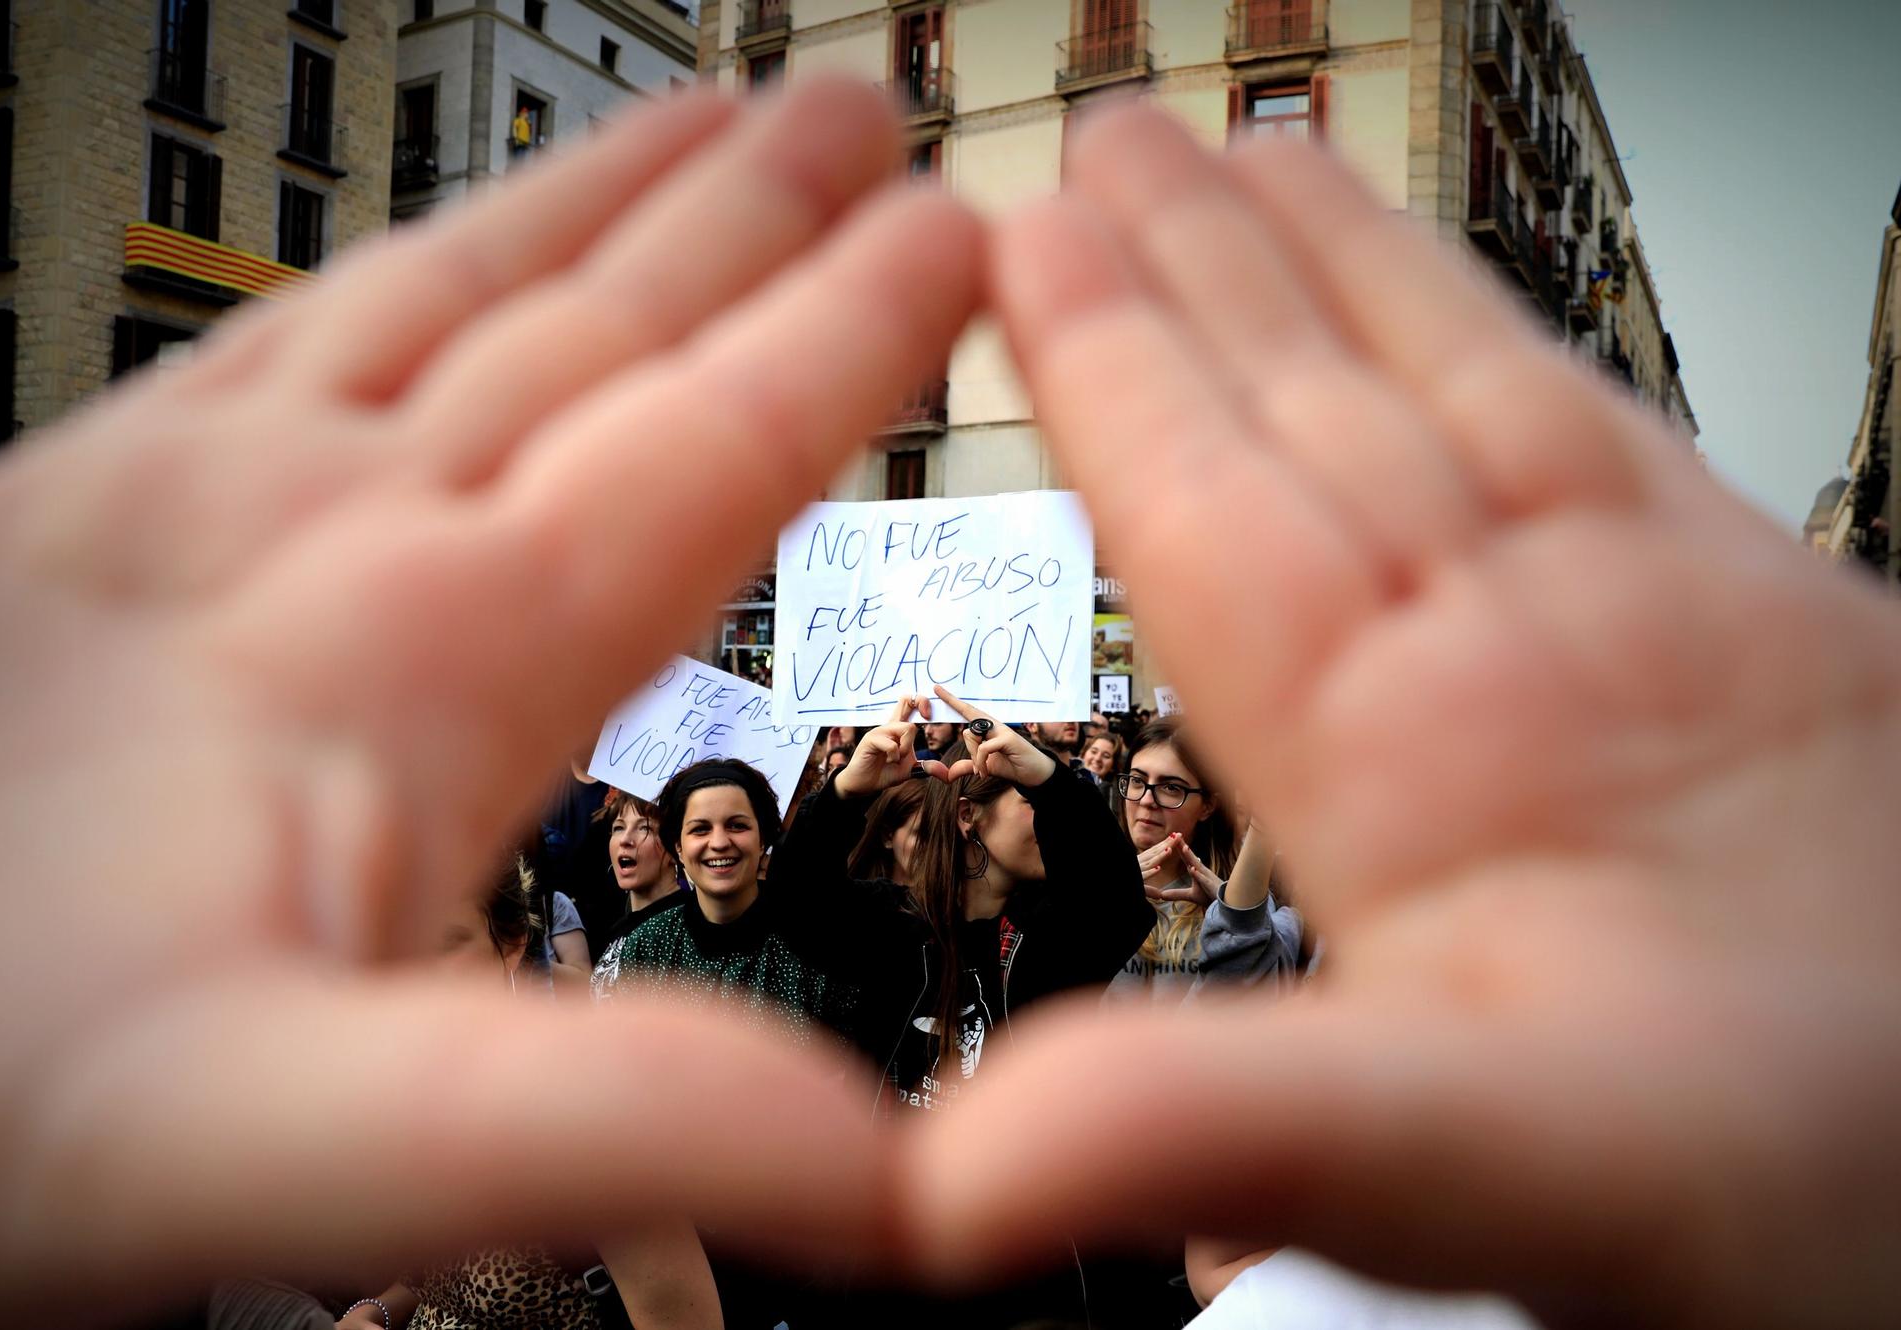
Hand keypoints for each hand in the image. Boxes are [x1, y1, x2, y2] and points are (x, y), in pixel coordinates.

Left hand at [0, 83, 981, 1318]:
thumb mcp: (286, 1157)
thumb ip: (591, 1120)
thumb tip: (882, 1168)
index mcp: (418, 655)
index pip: (699, 448)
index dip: (850, 342)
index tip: (960, 241)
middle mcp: (311, 525)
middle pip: (591, 331)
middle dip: (756, 221)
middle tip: (865, 111)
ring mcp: (185, 491)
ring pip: (446, 297)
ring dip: (600, 206)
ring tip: (704, 119)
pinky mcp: (80, 502)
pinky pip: (289, 326)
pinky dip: (408, 263)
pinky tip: (425, 262)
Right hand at [832, 695, 931, 797]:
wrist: (864, 785)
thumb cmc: (884, 772)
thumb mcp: (911, 770)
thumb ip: (927, 767)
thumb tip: (947, 774)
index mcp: (898, 729)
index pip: (910, 705)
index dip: (923, 702)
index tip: (930, 715)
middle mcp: (890, 726)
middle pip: (906, 700)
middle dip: (921, 702)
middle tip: (928, 716)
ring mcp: (879, 731)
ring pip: (906, 728)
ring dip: (906, 747)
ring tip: (897, 759)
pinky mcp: (870, 740)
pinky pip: (891, 744)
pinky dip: (895, 756)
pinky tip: (888, 762)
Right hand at [910, 105, 1900, 1325]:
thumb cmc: (1771, 1201)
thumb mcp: (1462, 1172)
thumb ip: (1217, 1119)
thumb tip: (959, 1165)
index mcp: (1420, 747)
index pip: (1213, 499)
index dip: (1106, 359)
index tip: (1020, 229)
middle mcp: (1537, 637)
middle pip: (1326, 403)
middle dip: (1200, 267)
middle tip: (1102, 139)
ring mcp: (1669, 614)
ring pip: (1462, 386)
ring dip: (1342, 268)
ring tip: (1259, 157)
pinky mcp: (1776, 631)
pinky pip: (1606, 436)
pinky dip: (1506, 347)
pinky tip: (1477, 324)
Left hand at [932, 687, 1058, 786]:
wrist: (1033, 775)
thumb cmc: (1010, 765)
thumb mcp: (984, 767)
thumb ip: (968, 766)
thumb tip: (949, 774)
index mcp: (987, 728)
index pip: (966, 710)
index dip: (951, 700)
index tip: (936, 688)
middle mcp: (993, 724)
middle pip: (967, 731)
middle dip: (970, 752)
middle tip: (979, 769)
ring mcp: (1001, 729)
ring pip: (972, 738)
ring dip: (976, 759)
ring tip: (985, 770)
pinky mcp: (1008, 738)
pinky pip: (983, 748)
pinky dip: (981, 763)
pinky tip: (985, 772)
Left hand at [1135, 832, 1213, 907]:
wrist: (1226, 904)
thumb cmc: (1209, 896)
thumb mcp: (1190, 895)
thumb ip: (1176, 894)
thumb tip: (1161, 895)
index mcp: (1197, 871)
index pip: (1186, 858)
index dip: (1179, 848)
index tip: (1172, 837)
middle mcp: (1202, 872)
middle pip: (1190, 857)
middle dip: (1183, 846)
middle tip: (1176, 835)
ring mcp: (1207, 878)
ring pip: (1198, 866)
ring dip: (1191, 857)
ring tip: (1184, 847)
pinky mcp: (1211, 887)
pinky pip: (1204, 880)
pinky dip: (1198, 874)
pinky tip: (1193, 869)